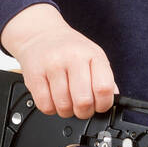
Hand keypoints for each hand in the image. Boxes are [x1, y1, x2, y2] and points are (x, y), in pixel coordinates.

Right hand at [0, 3, 116, 119]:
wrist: (41, 34)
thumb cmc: (70, 48)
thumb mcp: (94, 56)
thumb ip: (105, 79)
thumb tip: (113, 101)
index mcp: (92, 55)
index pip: (104, 88)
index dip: (103, 104)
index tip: (99, 106)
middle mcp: (73, 58)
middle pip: (84, 101)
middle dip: (84, 112)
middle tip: (82, 108)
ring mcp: (52, 66)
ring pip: (63, 106)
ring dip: (66, 111)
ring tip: (66, 101)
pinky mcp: (34, 75)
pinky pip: (45, 105)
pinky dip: (51, 109)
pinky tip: (53, 98)